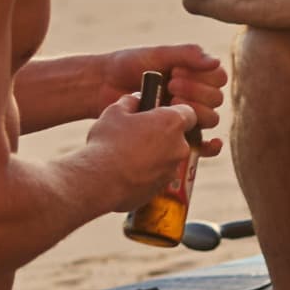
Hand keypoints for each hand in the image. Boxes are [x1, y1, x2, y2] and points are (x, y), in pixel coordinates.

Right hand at [93, 85, 205, 200]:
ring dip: (155, 155)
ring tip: (129, 155)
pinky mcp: (162, 188)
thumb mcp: (114, 112)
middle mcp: (179, 147)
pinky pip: (158, 175)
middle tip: (139, 134)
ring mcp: (172, 170)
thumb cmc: (108, 143)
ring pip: (168, 158)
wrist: (100, 182)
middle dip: (162, 135)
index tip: (159, 114)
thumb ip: (130, 102)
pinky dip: (147, 173)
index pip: (188, 113)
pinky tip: (127, 172)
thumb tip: (135, 100)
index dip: (174, 112)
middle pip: (178, 137)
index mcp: (172, 122)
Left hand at [100, 43, 225, 141]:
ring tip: (168, 104)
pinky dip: (211, 146)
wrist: (103, 86)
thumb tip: (216, 61)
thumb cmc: (129, 65)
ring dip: (195, 111)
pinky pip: (202, 143)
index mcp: (194, 73)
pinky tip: (212, 143)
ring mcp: (186, 115)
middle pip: (215, 99)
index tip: (175, 72)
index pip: (218, 78)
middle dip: (195, 92)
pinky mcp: (177, 134)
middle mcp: (195, 94)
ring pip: (211, 118)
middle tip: (171, 85)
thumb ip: (185, 54)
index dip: (202, 77)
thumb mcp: (158, 55)